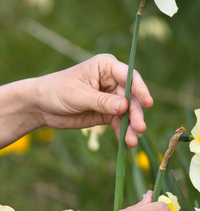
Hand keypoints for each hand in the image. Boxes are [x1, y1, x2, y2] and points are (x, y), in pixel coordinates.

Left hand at [33, 54, 153, 147]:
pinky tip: (127, 143)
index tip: (148, 103)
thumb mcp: (79, 95)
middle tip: (140, 128)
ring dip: (131, 127)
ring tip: (132, 141)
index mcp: (106, 66)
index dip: (140, 89)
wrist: (41, 106)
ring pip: (127, 112)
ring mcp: (111, 98)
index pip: (129, 76)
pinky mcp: (107, 113)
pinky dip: (123, 132)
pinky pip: (119, 122)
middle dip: (135, 114)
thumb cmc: (57, 91)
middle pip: (131, 97)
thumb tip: (125, 106)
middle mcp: (112, 81)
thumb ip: (102, 101)